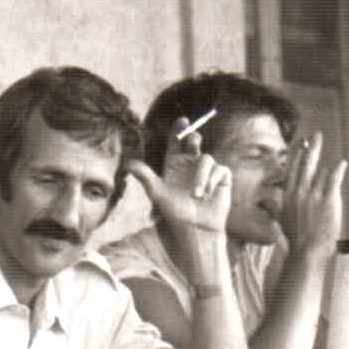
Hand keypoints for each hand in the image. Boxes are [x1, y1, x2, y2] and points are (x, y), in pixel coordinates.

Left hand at [125, 119, 231, 235]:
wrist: (195, 228)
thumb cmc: (175, 212)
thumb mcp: (157, 193)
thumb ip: (144, 176)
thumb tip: (128, 164)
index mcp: (174, 164)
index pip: (176, 141)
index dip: (178, 129)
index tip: (182, 120)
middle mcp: (190, 164)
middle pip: (193, 141)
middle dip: (193, 137)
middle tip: (192, 138)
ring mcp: (206, 170)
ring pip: (206, 158)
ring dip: (201, 176)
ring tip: (197, 195)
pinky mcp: (221, 177)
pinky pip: (219, 169)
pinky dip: (211, 181)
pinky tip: (207, 195)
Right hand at [279, 132, 346, 261]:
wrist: (306, 250)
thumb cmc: (295, 238)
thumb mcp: (280, 220)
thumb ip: (276, 207)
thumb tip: (269, 202)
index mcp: (288, 195)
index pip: (292, 169)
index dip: (297, 154)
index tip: (300, 144)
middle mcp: (299, 191)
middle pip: (305, 163)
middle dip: (311, 147)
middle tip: (315, 136)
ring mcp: (313, 194)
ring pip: (319, 171)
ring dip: (323, 164)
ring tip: (326, 156)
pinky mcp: (328, 199)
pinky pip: (333, 178)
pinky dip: (338, 169)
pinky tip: (341, 163)